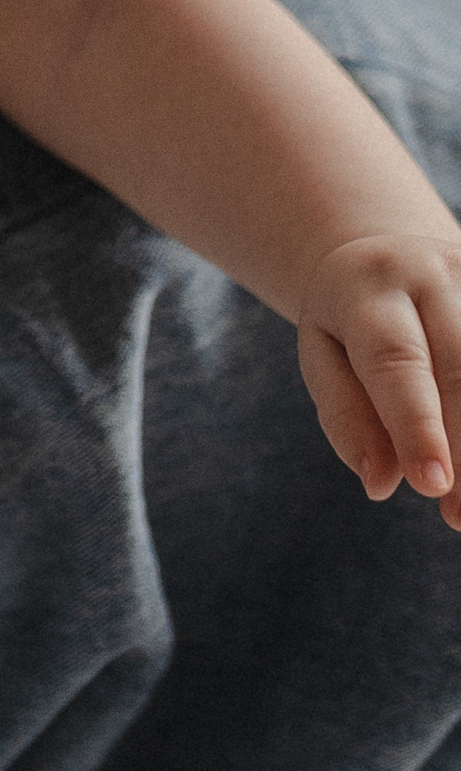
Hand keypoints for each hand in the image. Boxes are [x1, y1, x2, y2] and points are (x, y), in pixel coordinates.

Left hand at [299, 232, 460, 528]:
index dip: (416, 425)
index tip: (431, 485)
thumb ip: (347, 418)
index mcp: (369, 286)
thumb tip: (381, 483)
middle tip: (458, 517)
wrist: (386, 254)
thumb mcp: (324, 358)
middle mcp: (431, 272)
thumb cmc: (349, 324)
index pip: (396, 360)